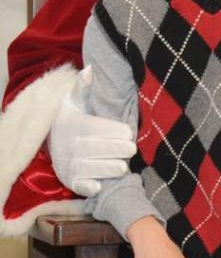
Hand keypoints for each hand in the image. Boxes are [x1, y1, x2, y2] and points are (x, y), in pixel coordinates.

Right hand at [49, 66, 135, 195]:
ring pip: (88, 168)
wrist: (52, 141)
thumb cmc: (72, 118)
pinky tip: (100, 186)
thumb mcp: (74, 101)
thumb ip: (83, 87)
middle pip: (92, 149)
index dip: (111, 131)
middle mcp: (68, 146)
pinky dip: (88, 188)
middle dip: (114, 149)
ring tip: (123, 166)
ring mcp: (68, 165)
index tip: (129, 132)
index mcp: (72, 125)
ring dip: (106, 168)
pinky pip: (79, 186)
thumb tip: (90, 69)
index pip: (92, 128)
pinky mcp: (70, 181)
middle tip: (131, 149)